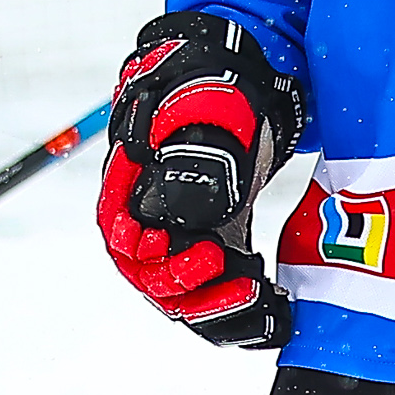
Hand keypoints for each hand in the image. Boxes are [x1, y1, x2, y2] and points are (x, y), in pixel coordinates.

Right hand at [98, 11, 302, 349]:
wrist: (246, 86)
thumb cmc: (213, 88)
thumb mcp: (202, 109)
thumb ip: (191, 159)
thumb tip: (185, 216)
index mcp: (132, 189)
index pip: (121, 237)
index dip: (140, 253)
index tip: (172, 249)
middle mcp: (151, 223)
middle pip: (152, 276)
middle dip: (186, 283)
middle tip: (226, 269)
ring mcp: (182, 240)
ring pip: (186, 296)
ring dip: (215, 305)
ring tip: (256, 294)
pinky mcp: (216, 250)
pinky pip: (217, 294)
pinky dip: (240, 307)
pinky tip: (273, 303)